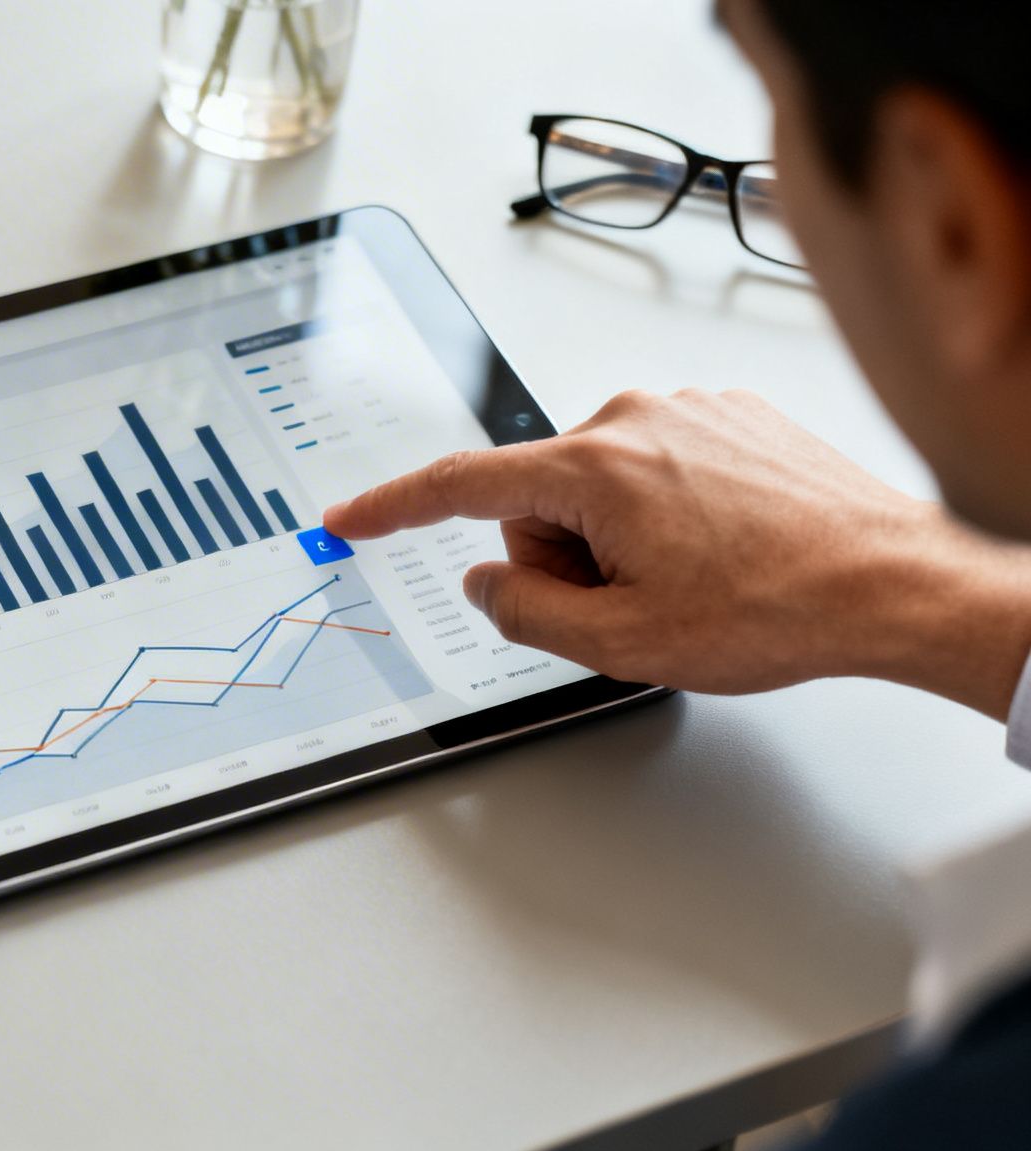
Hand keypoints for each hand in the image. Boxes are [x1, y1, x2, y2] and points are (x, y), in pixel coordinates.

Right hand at [323, 389, 1030, 718]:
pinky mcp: (731, 414)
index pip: (459, 484)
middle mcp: (635, 418)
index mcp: (595, 468)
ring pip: (601, 484)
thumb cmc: (781, 609)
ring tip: (697, 578)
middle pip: (540, 495)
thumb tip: (492, 583)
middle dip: (564, 556)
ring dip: (621, 538)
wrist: (897, 585)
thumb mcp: (623, 644)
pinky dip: (671, 512)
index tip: (350, 516)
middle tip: (633, 603)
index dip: (392, 507)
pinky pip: (658, 466)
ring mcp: (688, 409)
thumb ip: (525, 614)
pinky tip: (725, 549)